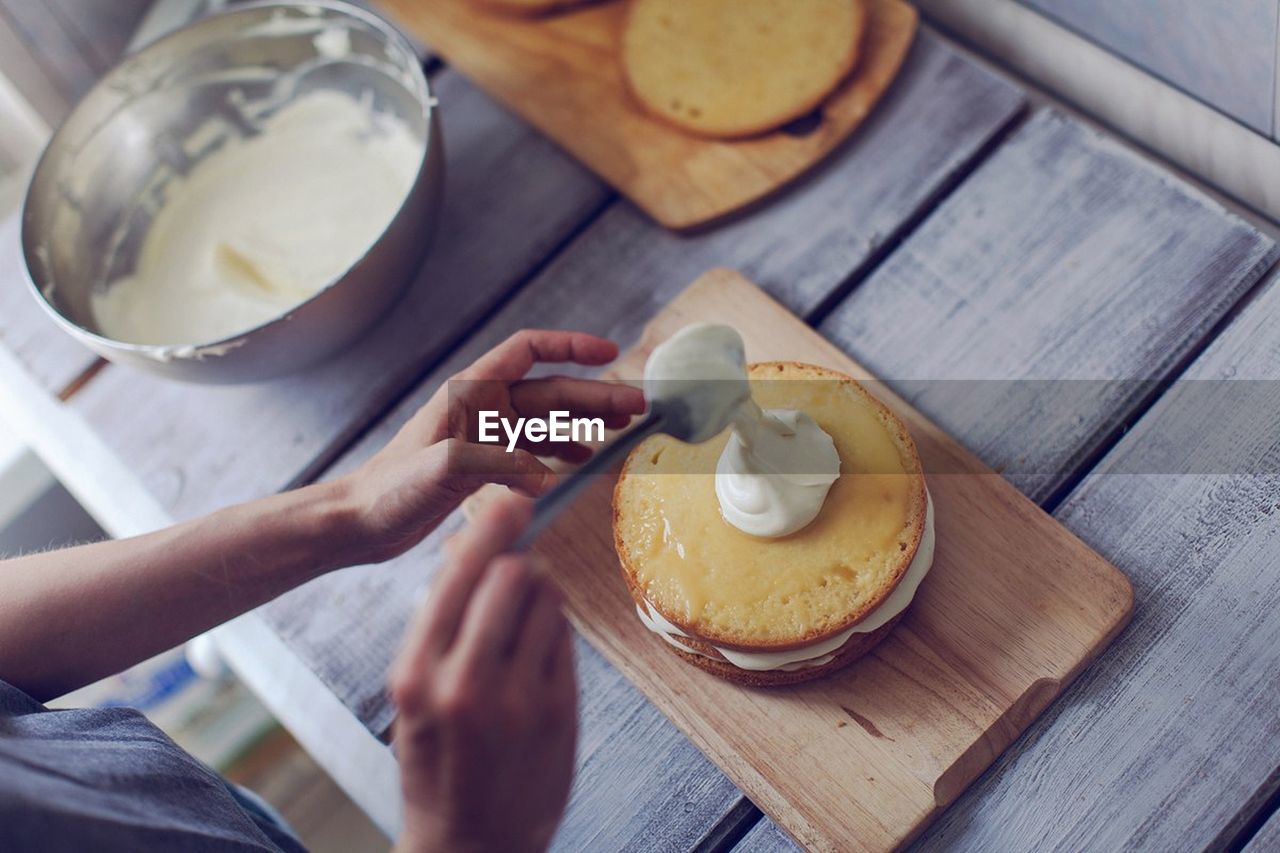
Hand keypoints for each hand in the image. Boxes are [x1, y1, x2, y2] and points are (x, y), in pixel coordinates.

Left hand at [338, 330, 644, 562]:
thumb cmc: (389, 490)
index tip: (612, 352)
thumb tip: (544, 474)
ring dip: (583, 426)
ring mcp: (481, 437)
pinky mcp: (479, 466)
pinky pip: (529, 455)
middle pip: (550, 391)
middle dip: (596, 396)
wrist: (358, 523)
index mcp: (471, 393)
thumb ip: (495, 462)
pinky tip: (576, 469)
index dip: (572, 346)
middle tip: (640, 407)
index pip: (529, 350)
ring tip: (620, 435)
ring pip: (545, 423)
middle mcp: (480, 409)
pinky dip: (555, 459)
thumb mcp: (442, 469)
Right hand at [390, 497, 576, 852]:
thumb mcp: (415, 694)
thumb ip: (437, 624)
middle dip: (517, 560)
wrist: (471, 845)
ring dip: (540, 593)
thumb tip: (460, 548)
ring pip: (546, 601)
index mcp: (416, 676)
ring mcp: (517, 700)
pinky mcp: (558, 712)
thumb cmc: (437, 761)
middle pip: (511, 577)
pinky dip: (554, 628)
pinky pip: (565, 637)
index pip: (456, 579)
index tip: (507, 498)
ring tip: (522, 618)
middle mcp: (465, 685)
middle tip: (517, 562)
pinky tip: (537, 649)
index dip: (487, 531)